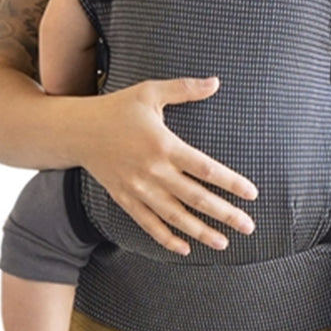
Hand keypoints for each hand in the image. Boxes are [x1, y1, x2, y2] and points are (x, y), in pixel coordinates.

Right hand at [80, 76, 257, 255]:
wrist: (78, 130)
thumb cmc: (118, 108)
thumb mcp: (151, 92)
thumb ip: (185, 89)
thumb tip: (216, 82)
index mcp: (163, 144)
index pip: (205, 168)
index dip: (231, 182)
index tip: (252, 193)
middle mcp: (153, 171)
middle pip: (196, 198)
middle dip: (225, 214)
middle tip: (249, 226)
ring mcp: (138, 188)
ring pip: (175, 217)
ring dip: (201, 232)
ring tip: (224, 242)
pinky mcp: (125, 198)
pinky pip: (149, 224)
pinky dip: (167, 238)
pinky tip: (185, 248)